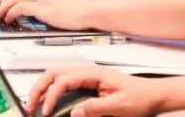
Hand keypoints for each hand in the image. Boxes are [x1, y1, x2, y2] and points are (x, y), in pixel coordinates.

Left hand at [0, 0, 93, 28]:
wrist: (88, 10)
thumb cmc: (78, 9)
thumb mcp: (58, 0)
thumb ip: (46, 2)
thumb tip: (35, 12)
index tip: (3, 4)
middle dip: (1, 1)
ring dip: (3, 7)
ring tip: (0, 16)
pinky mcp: (41, 6)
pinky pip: (19, 7)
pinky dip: (10, 12)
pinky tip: (9, 18)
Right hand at [28, 66, 165, 116]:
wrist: (154, 95)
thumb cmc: (140, 97)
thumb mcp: (120, 105)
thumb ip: (96, 108)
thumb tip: (74, 112)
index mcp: (92, 73)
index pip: (63, 80)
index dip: (51, 95)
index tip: (47, 112)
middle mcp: (86, 71)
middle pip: (53, 74)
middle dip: (38, 88)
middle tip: (30, 106)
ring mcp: (85, 76)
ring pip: (55, 77)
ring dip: (43, 89)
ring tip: (35, 105)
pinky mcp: (87, 84)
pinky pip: (63, 84)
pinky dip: (52, 92)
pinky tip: (50, 103)